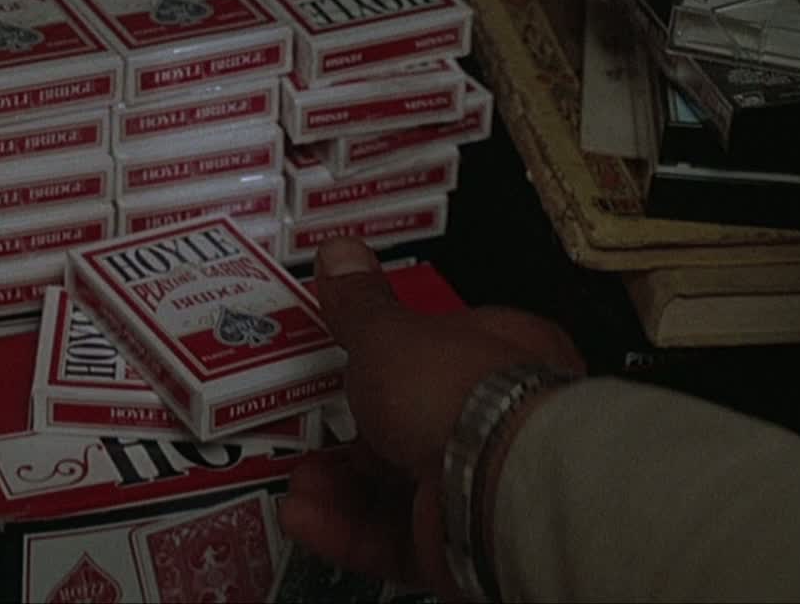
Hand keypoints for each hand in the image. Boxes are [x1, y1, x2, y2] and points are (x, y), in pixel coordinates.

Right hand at [276, 238, 583, 596]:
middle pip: (404, 425)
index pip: (434, 349)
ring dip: (334, 484)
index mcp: (497, 354)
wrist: (502, 488)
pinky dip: (344, 528)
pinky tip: (305, 515)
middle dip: (342, 433)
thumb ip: (358, 304)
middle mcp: (494, 423)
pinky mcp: (455, 545)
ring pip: (390, 486)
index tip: (334, 359)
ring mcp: (475, 487)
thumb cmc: (468, 396)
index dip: (379, 356)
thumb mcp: (389, 334)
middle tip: (302, 429)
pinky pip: (390, 536)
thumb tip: (341, 254)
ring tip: (297, 482)